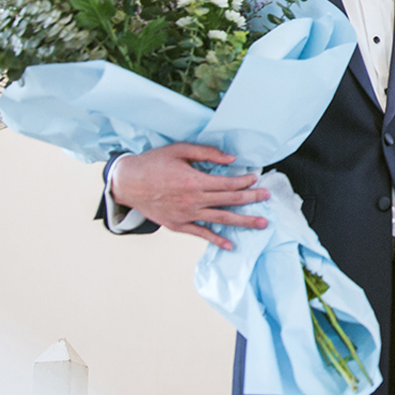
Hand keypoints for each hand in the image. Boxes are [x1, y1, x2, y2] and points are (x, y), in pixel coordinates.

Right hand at [109, 144, 268, 249]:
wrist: (128, 183)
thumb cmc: (153, 163)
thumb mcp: (179, 150)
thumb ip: (206, 153)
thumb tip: (230, 158)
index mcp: (194, 181)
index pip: (227, 183)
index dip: (244, 181)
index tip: (256, 179)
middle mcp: (193, 200)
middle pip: (229, 201)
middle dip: (251, 199)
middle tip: (267, 197)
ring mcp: (186, 215)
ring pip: (220, 220)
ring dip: (242, 222)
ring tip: (261, 224)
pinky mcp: (178, 225)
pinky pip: (201, 233)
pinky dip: (216, 240)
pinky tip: (230, 244)